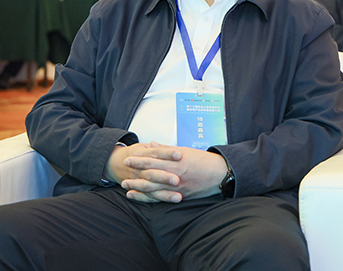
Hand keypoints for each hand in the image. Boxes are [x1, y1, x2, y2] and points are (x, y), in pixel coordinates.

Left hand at [111, 142, 226, 203]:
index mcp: (176, 160)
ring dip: (137, 187)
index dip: (139, 159)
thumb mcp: (186, 151)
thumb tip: (152, 144)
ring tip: (125, 186)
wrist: (219, 174)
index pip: (153, 159)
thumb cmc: (204, 161)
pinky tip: (138, 197)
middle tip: (123, 172)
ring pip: (153, 188)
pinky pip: (160, 198)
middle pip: (150, 173)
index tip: (128, 158)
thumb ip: (167, 149)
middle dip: (135, 173)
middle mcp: (175, 173)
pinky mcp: (180, 196)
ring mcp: (176, 186)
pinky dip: (147, 198)